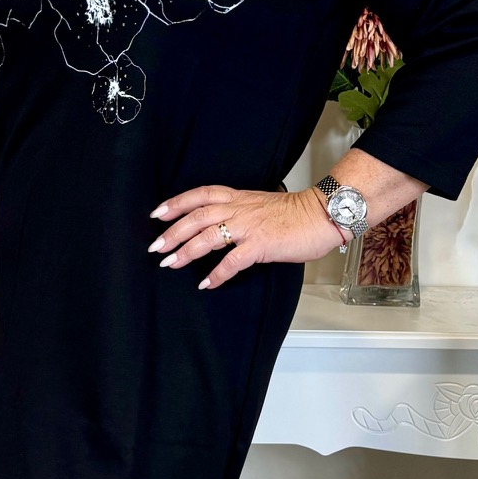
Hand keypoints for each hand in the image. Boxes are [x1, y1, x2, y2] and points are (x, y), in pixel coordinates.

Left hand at [149, 184, 345, 287]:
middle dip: (173, 232)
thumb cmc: (295, 214)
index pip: (200, 195)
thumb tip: (222, 229)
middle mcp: (239, 209)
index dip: (176, 203)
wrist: (321, 214)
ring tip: (170, 263)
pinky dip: (217, 274)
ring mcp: (249, 226)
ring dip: (186, 251)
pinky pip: (232, 261)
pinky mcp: (260, 245)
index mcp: (239, 197)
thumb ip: (240, 213)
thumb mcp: (260, 205)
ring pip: (208, 236)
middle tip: (156, 247)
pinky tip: (206, 283)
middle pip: (197, 216)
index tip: (157, 213)